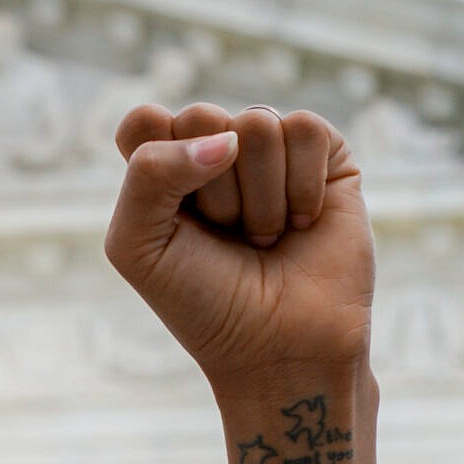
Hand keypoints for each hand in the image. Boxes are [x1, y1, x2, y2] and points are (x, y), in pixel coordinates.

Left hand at [101, 104, 372, 388]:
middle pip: (201, 117)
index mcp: (160, 167)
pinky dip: (302, 186)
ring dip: (260, 197)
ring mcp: (270, 150)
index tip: (173, 217)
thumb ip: (148, 174)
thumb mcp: (138, 246)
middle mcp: (212, 149)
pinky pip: (307, 129)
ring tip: (264, 236)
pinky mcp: (325, 155)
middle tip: (226, 234)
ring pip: (256, 124)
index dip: (158, 163)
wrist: (279, 347)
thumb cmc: (201, 300)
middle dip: (213, 190)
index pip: (143, 120)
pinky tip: (302, 222)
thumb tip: (226, 137)